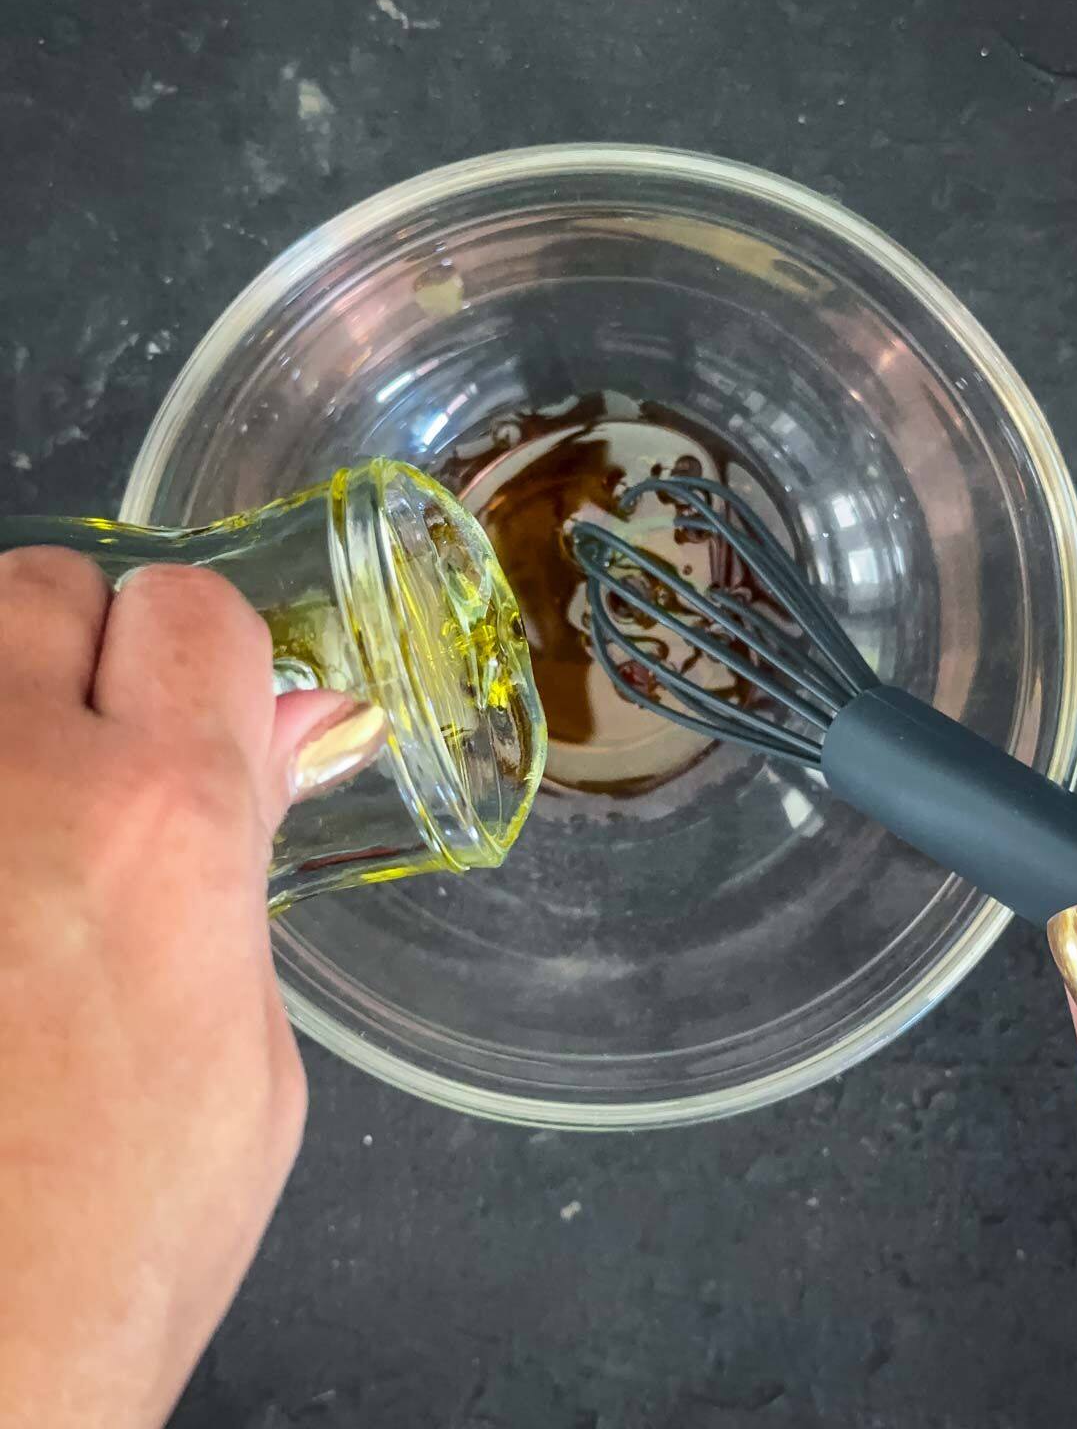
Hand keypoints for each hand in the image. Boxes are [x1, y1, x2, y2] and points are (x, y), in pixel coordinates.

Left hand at [0, 551, 357, 1426]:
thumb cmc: (117, 1245)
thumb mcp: (251, 1049)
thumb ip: (249, 857)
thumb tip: (294, 731)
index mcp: (167, 825)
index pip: (192, 610)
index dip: (206, 659)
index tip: (199, 717)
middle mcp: (13, 784)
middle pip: (40, 585)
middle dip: (79, 652)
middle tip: (88, 761)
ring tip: (13, 822)